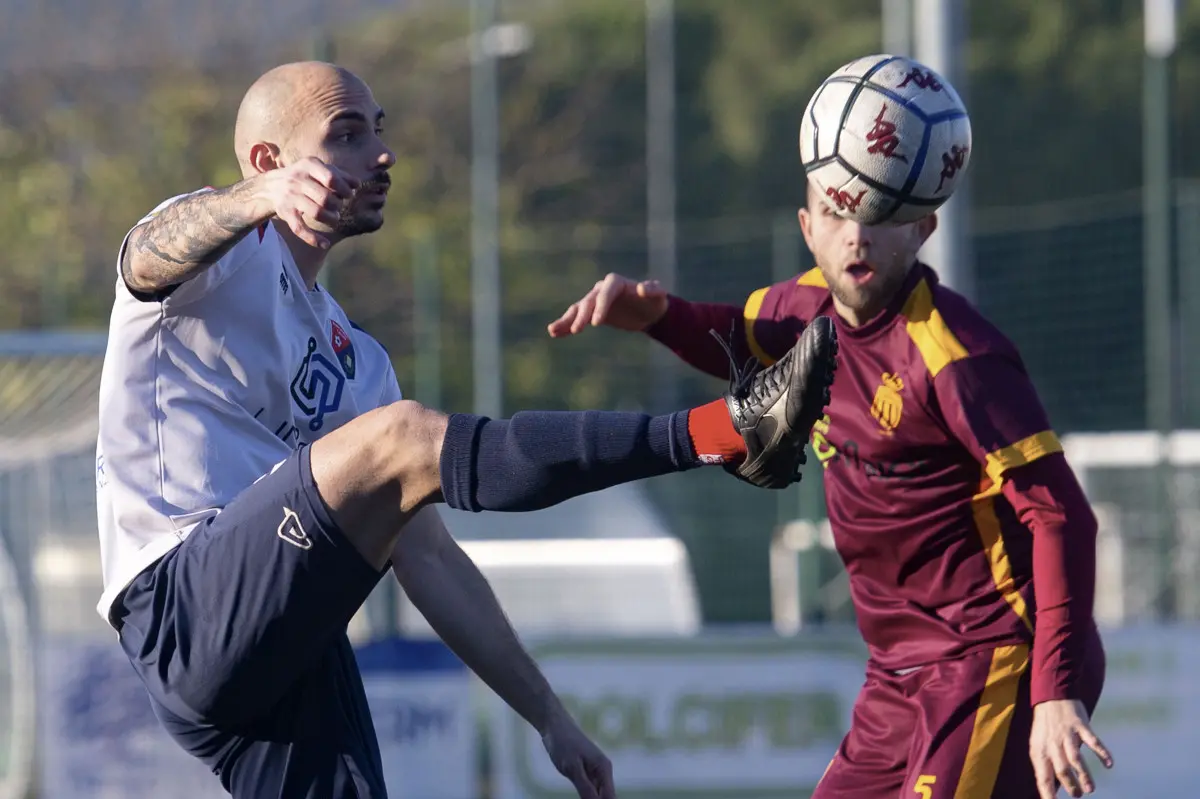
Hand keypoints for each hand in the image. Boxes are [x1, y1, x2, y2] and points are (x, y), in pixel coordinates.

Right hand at [253, 157, 359, 249]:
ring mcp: (290, 197)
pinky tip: (324, 244)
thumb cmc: (304, 177)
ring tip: (334, 219)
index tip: (348, 195)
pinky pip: (299, 228)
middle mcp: (297, 180)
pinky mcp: (285, 212)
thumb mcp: (319, 169)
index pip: (331, 178)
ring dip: (331, 219)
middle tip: (338, 207)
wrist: (270, 186)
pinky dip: (313, 239)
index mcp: (309, 166)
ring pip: (316, 213)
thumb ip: (340, 175)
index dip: (344, 189)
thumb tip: (357, 184)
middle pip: (326, 198)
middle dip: (338, 205)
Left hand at [540, 709, 615, 798]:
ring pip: (598, 796)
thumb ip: (585, 788)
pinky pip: (590, 791)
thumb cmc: (563, 743)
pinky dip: (587, 798)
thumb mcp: (572, 768)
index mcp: (604, 769)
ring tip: (582, 795)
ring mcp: (594, 772)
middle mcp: (603, 771)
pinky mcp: (585, 773)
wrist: (554, 725)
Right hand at [548, 273, 668, 336]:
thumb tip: (642, 288)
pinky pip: (576, 317)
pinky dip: (566, 325)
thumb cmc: (655, 302)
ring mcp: (596, 301)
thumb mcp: (659, 297)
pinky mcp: (592, 312)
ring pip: (578, 308)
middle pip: (589, 301)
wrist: (649, 311)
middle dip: (582, 315)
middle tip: (577, 330)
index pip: (605, 292)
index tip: (596, 324)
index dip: (601, 306)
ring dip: (567, 319)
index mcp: (616, 283)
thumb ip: (653, 290)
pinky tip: (554, 333)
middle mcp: (602, 289)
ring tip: (553, 330)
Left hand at [1030, 699, 1112, 798]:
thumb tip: (1050, 787)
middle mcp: (1052, 744)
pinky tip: (1109, 764)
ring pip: (1075, 758)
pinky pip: (1092, 741)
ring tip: (1090, 789)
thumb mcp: (1038, 744)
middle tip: (1077, 795)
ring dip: (1084, 775)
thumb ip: (1046, 764)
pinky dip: (1102, 753)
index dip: (1047, 793)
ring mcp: (1067, 734)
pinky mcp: (1080, 726)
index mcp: (1040, 750)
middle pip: (1060, 769)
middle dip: (1069, 785)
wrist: (1051, 696)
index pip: (1042, 777)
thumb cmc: (1045, 726)